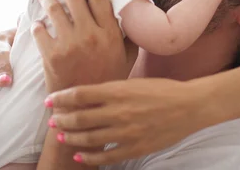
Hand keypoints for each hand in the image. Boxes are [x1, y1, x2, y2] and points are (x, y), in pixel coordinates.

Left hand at [33, 0, 135, 92]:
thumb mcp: (127, 56)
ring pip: (54, 10)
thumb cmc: (108, 80)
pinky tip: (39, 22)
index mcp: (110, 33)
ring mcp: (70, 45)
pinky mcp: (52, 56)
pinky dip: (37, 23)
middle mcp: (91, 36)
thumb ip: (127, 33)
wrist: (86, 110)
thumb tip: (127, 10)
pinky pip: (40, 30)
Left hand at [45, 78, 213, 165]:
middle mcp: (119, 111)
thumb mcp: (135, 81)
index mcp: (118, 90)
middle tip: (52, 121)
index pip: (80, 94)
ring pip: (89, 138)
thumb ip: (112, 89)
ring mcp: (126, 131)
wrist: (190, 105)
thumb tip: (87, 94)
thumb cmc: (163, 90)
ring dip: (71, 138)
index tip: (50, 101)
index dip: (61, 98)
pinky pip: (106, 156)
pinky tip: (80, 156)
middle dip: (61, 120)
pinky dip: (89, 158)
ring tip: (61, 136)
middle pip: (80, 117)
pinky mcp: (135, 147)